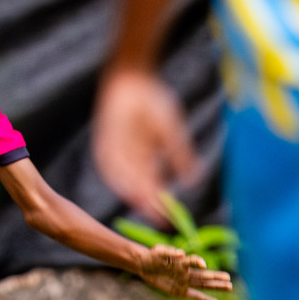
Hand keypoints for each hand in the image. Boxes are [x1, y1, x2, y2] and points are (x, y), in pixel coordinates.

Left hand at [92, 67, 198, 224]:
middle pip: (138, 185)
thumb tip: (194, 181)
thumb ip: (180, 156)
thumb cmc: (153, 102)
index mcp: (145, 157)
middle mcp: (129, 158)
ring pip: (125, 177)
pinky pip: (108, 161)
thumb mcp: (171, 132)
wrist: (132, 80)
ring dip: (133, 192)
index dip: (160, 200)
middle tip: (158, 219)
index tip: (169, 217)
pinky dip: (117, 174)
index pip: (152, 185)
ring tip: (145, 206)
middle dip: (148, 202)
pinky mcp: (104, 141)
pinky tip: (124, 186)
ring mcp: (116, 150)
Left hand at [134, 243, 231, 299]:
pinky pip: (194, 296)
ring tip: (229, 287)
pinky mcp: (179, 291)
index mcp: (181, 261)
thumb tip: (181, 253)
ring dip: (216, 286)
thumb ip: (169, 252)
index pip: (192, 261)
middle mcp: (186, 272)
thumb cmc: (152, 256)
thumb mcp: (158, 252)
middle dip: (216, 277)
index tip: (203, 265)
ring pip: (203, 285)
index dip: (197, 262)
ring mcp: (184, 282)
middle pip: (203, 275)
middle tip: (229, 279)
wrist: (144, 265)